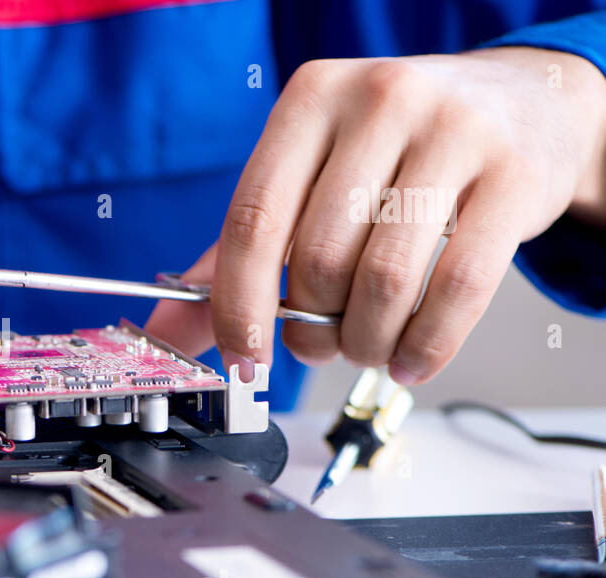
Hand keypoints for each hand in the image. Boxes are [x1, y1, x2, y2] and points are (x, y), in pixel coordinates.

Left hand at [148, 48, 605, 383]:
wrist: (526, 102)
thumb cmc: (398, 150)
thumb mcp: (312, 175)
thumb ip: (239, 252)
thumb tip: (169, 328)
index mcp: (310, 100)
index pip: (253, 220)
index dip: (239, 305)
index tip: (242, 357)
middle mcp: (379, 102)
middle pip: (319, 258)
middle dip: (312, 328)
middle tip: (322, 343)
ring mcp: (453, 132)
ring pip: (384, 280)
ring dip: (367, 342)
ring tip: (368, 348)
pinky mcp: (515, 175)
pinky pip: (460, 287)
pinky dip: (427, 344)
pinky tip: (413, 358)